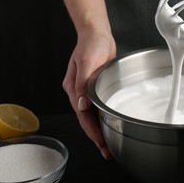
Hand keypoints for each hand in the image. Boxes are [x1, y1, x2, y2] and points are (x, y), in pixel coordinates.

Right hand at [63, 29, 115, 159]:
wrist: (97, 33)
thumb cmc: (91, 44)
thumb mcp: (87, 61)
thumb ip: (83, 84)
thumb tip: (82, 105)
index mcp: (73, 88)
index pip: (82, 116)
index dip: (91, 131)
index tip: (100, 142)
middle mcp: (79, 92)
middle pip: (86, 119)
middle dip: (96, 135)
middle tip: (107, 149)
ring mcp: (86, 90)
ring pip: (92, 115)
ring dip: (100, 128)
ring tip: (109, 142)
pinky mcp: (95, 87)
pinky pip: (98, 106)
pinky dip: (103, 117)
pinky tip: (109, 123)